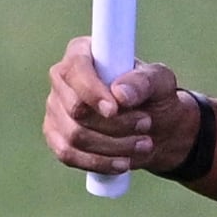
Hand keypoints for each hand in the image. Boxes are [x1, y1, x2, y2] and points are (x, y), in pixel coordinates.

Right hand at [43, 35, 194, 180]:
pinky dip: (99, 162)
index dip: (92, 92)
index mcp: (82, 53)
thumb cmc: (154, 96)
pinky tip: (123, 163)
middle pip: (75, 109)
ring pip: (74, 136)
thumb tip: (120, 93)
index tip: (115, 109)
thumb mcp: (161, 82)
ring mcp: (55, 110)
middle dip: (113, 124)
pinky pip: (68, 155)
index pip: (75, 71)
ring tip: (144, 144)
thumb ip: (145, 81)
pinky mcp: (56, 137)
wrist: (154, 127)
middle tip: (146, 124)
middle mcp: (62, 81)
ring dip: (113, 146)